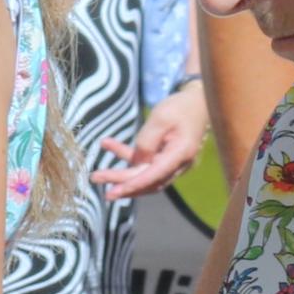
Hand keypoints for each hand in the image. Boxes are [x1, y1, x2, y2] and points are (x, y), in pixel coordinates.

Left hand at [92, 85, 207, 197]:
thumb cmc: (180, 107)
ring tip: (97, 173)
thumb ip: (146, 141)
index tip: (113, 191)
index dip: (132, 185)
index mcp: (181, 154)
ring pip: (144, 174)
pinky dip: (127, 156)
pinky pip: (144, 162)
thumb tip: (137, 163)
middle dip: (121, 182)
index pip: (154, 176)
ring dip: (121, 174)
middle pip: (147, 180)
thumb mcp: (160, 118)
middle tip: (96, 180)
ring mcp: (173, 162)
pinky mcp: (165, 157)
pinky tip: (108, 144)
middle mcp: (179, 164)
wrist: (198, 102)